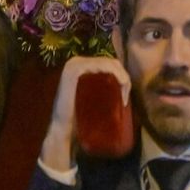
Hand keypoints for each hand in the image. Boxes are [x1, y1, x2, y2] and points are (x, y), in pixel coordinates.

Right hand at [43, 56, 129, 171]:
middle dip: (124, 78)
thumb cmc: (79, 118)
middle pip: (111, 62)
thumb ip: (103, 91)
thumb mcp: (93, 100)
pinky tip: (121, 84)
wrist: (62, 129)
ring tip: (124, 97)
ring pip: (109, 63)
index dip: (123, 78)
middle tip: (126, 100)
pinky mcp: (75, 69)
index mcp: (81, 65)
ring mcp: (74, 63)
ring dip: (122, 77)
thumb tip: (126, 90)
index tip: (125, 100)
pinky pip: (102, 65)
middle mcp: (76, 60)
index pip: (109, 64)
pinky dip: (116, 73)